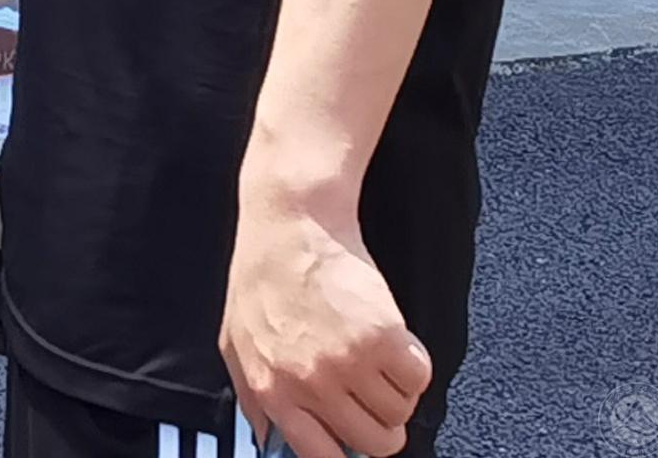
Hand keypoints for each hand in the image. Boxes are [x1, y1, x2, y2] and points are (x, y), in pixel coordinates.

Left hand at [220, 197, 432, 457]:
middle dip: (383, 425)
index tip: (356, 439)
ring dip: (398, 391)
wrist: (291, 223)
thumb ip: (252, 395)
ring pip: (400, 412)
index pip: (321, 457)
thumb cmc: (262, 276)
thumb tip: (266, 438)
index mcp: (273, 390)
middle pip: (376, 442)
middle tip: (376, 395)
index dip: (347, 453)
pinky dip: (414, 364)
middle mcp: (311, 384)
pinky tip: (393, 340)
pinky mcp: (383, 337)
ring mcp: (349, 362)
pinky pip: (419, 378)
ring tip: (378, 357)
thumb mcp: (237, 340)